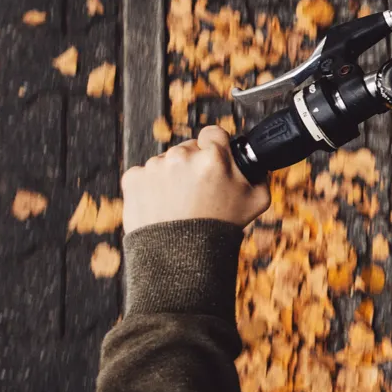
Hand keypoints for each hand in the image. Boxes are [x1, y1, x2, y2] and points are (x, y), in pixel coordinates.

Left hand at [122, 126, 270, 232]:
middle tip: (199, 192)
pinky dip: (151, 187)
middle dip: (195, 164)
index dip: (217, 147)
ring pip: (167, 162)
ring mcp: (154, 166)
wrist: (180, 258)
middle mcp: (182, 156)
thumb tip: (255, 161)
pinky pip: (145, 174)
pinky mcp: (133, 179)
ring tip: (180, 204)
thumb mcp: (257, 200)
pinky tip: (163, 206)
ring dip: (173, 176)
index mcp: (213, 157)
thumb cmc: (220, 229)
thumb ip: (259, 173)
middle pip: (189, 148)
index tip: (216, 161)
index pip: (214, 133)